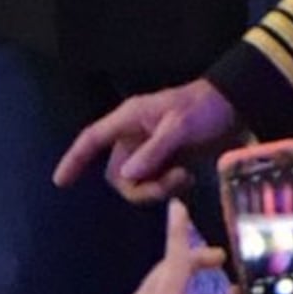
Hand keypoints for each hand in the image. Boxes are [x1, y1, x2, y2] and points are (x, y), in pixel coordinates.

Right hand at [57, 79, 240, 203]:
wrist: (233, 106)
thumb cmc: (202, 108)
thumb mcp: (179, 126)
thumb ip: (154, 150)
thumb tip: (127, 176)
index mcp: (128, 119)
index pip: (91, 138)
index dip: (74, 159)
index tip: (60, 182)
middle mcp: (133, 136)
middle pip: (118, 173)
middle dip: (141, 186)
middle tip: (173, 182)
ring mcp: (149, 150)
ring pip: (137, 181)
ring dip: (158, 187)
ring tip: (185, 176)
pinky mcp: (165, 160)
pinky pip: (154, 181)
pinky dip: (168, 186)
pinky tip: (189, 176)